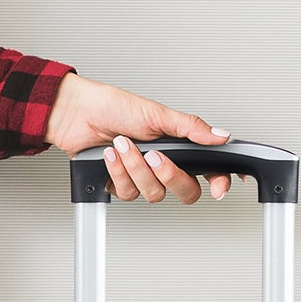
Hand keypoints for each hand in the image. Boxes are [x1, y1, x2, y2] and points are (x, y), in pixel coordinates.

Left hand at [44, 74, 233, 202]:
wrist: (80, 115)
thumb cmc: (115, 108)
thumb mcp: (158, 114)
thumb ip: (190, 128)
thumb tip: (220, 135)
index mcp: (179, 146)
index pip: (207, 170)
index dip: (218, 181)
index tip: (219, 187)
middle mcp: (164, 165)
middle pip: (185, 191)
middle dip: (169, 176)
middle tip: (154, 156)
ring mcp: (143, 178)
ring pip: (153, 193)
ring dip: (135, 168)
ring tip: (123, 144)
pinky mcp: (122, 186)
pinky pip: (128, 193)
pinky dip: (118, 172)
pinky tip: (111, 155)